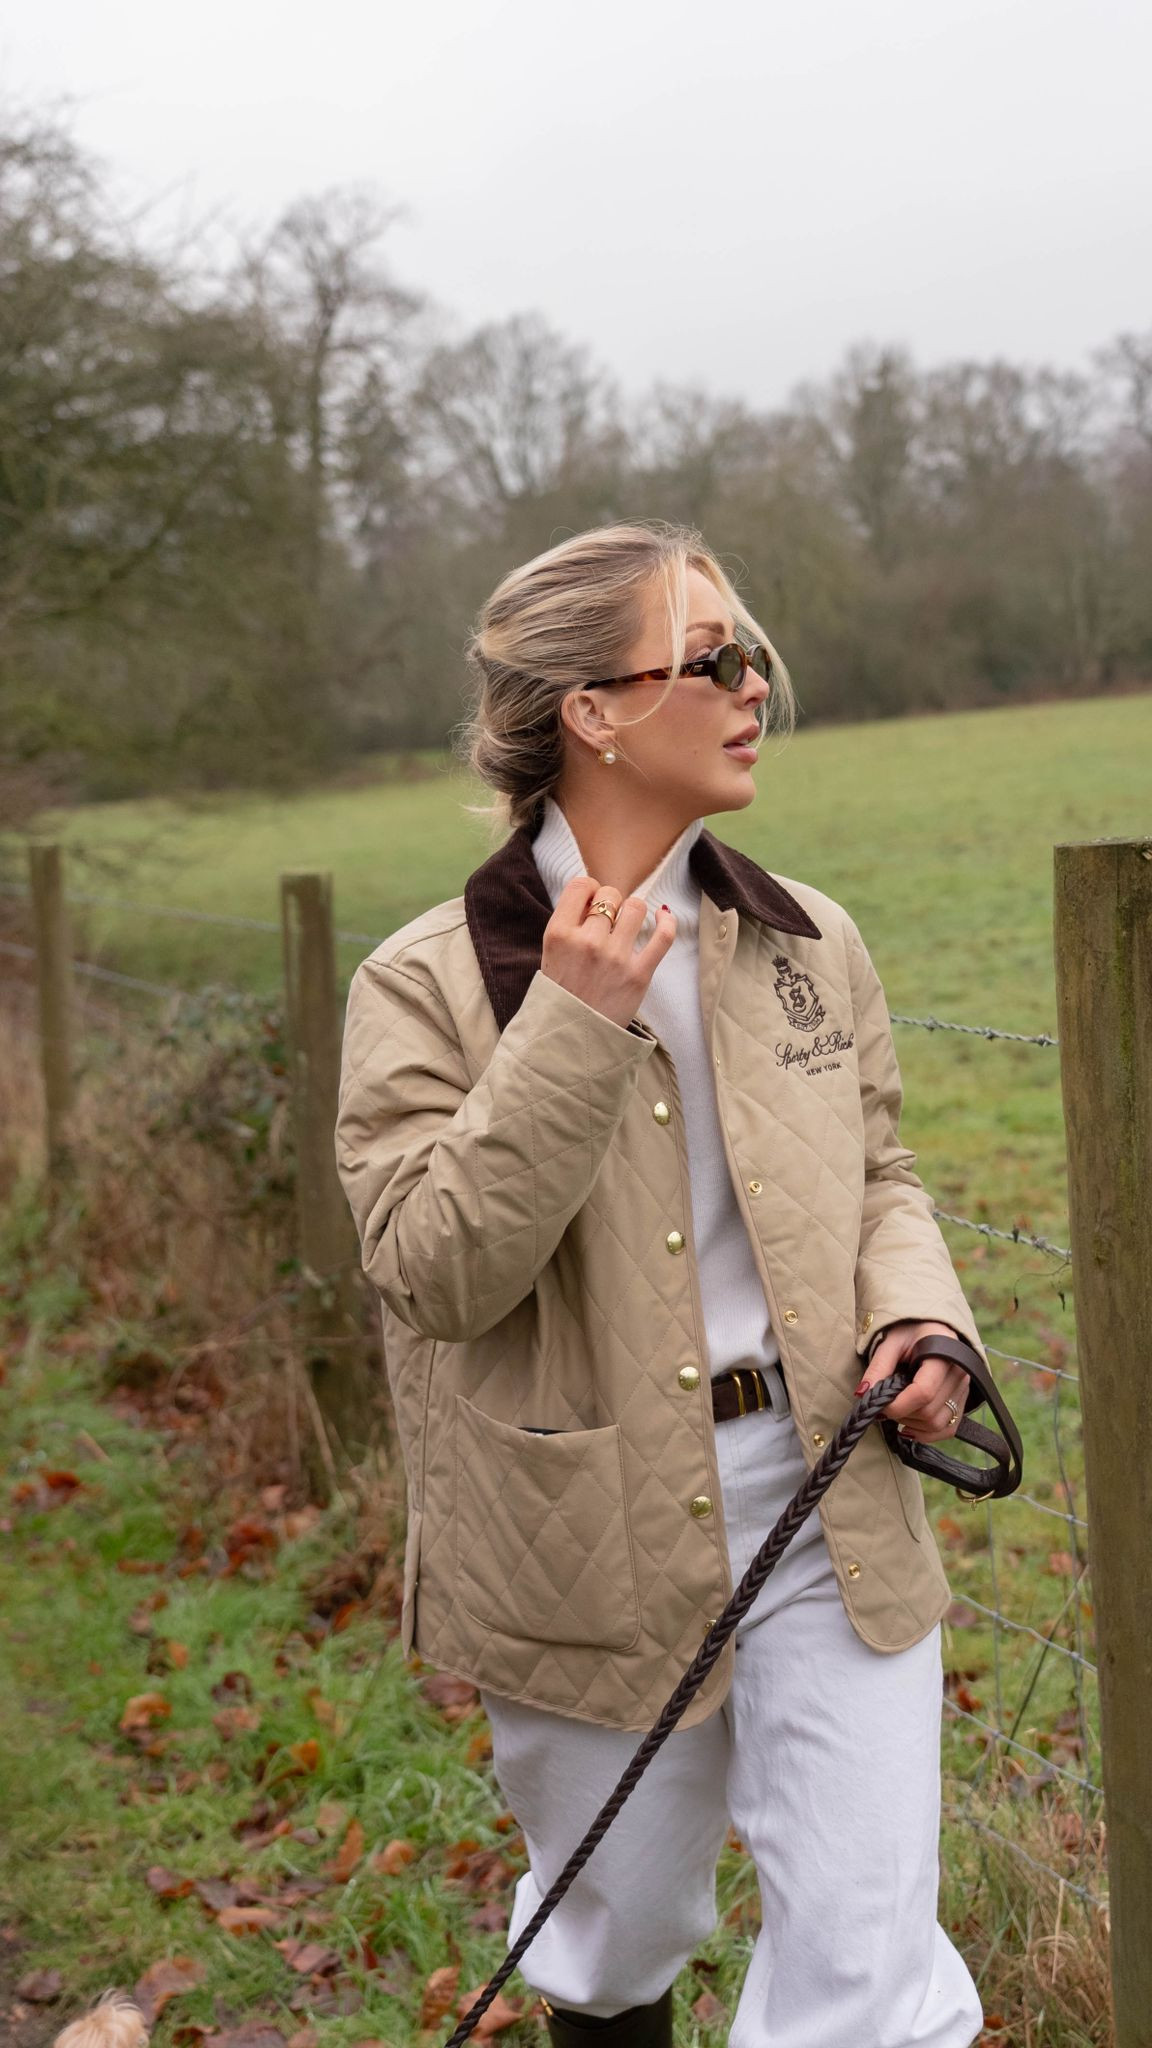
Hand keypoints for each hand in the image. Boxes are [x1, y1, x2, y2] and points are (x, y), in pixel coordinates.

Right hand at [541, 875, 676, 1031]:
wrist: (571, 1039)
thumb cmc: (561, 996)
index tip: (592, 902)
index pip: (582, 885)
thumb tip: (596, 895)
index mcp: (559, 934)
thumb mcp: (550, 955)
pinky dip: (667, 922)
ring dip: (633, 913)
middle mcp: (586, 941)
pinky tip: (663, 917)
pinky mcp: (639, 974)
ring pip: (636, 907)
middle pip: (610, 895)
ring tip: (627, 927)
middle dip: (611, 903)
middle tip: (608, 922)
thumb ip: (568, 924)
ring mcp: (615, 957)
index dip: (590, 890)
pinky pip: (663, 936)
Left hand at [854, 1319, 969, 1440]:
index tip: (879, 1406)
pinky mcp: (963, 1401)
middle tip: (885, 1405)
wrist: (931, 1327)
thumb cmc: (910, 1331)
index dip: (898, 1405)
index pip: (924, 1391)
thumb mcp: (890, 1342)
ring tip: (897, 1409)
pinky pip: (948, 1429)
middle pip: (929, 1411)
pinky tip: (908, 1426)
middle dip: (901, 1414)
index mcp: (944, 1353)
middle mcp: (960, 1373)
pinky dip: (926, 1434)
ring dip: (912, 1424)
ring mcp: (964, 1389)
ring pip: (938, 1424)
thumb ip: (878, 1367)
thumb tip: (863, 1395)